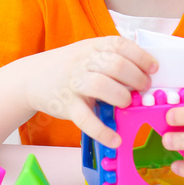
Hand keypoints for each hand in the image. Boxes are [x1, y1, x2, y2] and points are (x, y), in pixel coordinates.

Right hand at [23, 36, 157, 149]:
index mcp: (92, 47)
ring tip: (127, 104)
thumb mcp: (87, 53)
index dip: (140, 56)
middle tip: (142, 88)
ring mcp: (73, 83)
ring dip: (121, 97)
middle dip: (135, 78)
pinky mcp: (65, 105)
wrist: (30, 78)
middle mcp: (83, 61)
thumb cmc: (68, 67)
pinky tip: (115, 139)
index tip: (153, 68)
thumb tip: (146, 72)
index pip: (120, 45)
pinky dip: (102, 131)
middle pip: (115, 64)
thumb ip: (111, 58)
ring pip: (101, 86)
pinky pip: (85, 119)